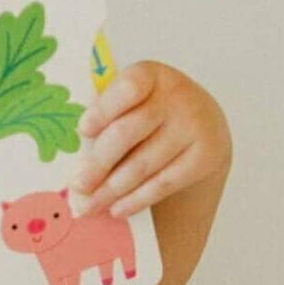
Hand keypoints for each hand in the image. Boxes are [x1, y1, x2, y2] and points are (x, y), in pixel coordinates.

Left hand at [68, 61, 230, 218]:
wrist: (203, 124)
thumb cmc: (150, 112)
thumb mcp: (132, 102)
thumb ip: (106, 120)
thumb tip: (77, 166)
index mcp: (151, 74)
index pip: (128, 89)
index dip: (104, 110)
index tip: (83, 131)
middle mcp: (177, 96)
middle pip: (128, 133)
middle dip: (98, 164)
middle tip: (77, 186)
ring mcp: (195, 126)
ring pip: (143, 165)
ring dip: (111, 190)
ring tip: (88, 206)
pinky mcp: (206, 156)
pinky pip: (163, 184)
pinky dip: (136, 200)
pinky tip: (117, 209)